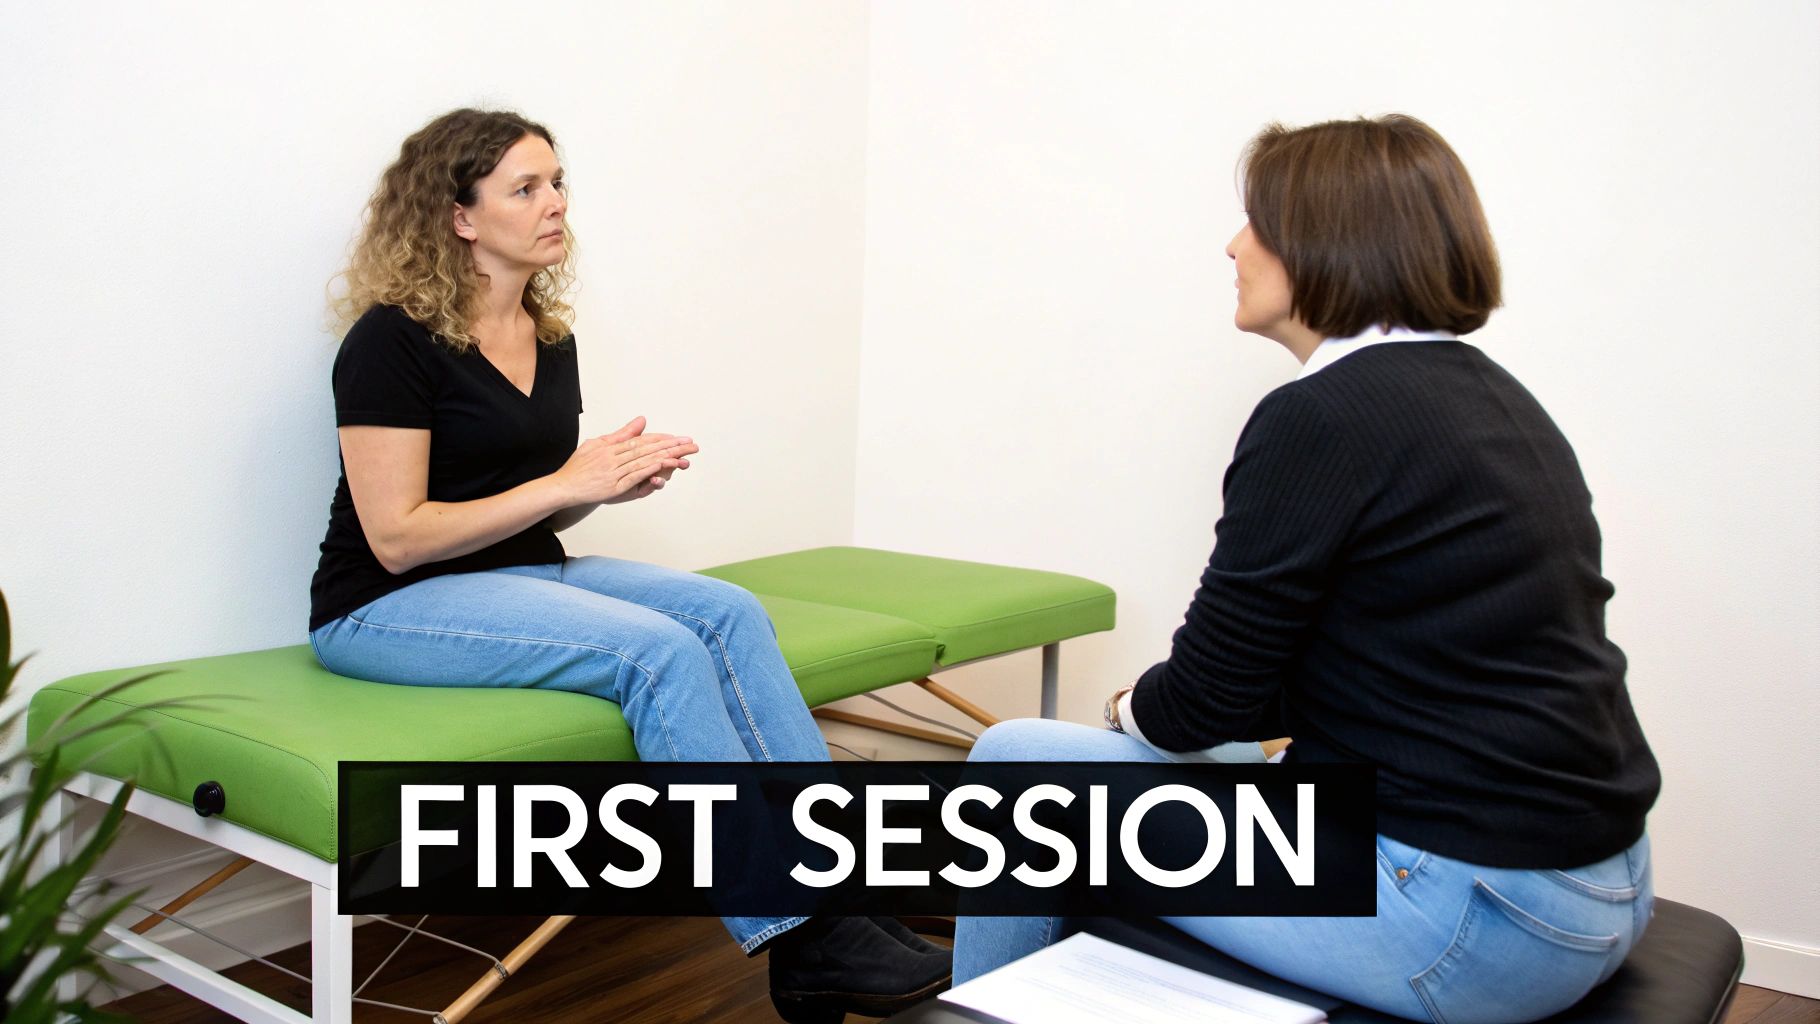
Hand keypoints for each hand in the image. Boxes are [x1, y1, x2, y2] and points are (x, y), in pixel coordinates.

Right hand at [552, 416, 697, 505]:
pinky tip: (663, 467)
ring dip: (665, 458)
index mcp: (610, 446)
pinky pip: (634, 476)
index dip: (662, 439)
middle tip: (691, 444)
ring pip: (643, 461)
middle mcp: (613, 456)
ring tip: (683, 455)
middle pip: (647, 449)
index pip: (641, 440)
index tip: (679, 438)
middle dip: (671, 446)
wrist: (563, 486)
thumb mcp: (597, 444)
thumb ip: (620, 434)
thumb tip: (641, 420)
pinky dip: (650, 470)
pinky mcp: (613, 486)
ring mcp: (613, 471)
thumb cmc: (579, 467)